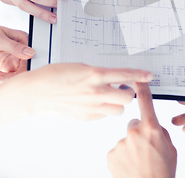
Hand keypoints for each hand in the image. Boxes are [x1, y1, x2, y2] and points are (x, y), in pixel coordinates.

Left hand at [0, 19, 32, 79]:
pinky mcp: (5, 65)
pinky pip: (10, 76)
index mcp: (23, 40)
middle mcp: (20, 50)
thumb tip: (31, 53)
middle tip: (8, 76)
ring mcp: (13, 59)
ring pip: (19, 73)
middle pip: (28, 66)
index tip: (21, 71)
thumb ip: (14, 47)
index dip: (31, 65)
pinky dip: (4, 79)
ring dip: (11, 78)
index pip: (33, 55)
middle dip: (20, 74)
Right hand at [7, 64, 152, 119]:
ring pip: (118, 109)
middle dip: (128, 92)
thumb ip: (99, 73)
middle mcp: (96, 91)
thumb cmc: (54, 76)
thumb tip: (113, 77)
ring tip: (108, 96)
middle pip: (128, 97)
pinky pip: (104, 116)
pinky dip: (104, 110)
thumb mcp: (80, 67)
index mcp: (95, 74)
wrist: (35, 93)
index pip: (126, 75)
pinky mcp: (86, 118)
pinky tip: (94, 103)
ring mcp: (92, 107)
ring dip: (117, 103)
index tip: (149, 76)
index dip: (140, 76)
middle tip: (121, 87)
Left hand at [107, 82, 176, 177]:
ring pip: (126, 139)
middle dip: (139, 133)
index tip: (137, 78)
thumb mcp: (169, 148)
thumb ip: (160, 132)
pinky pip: (118, 150)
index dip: (142, 87)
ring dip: (132, 147)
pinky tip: (130, 166)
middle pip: (134, 124)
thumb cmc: (162, 171)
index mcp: (152, 128)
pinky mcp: (111, 154)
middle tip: (146, 150)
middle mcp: (134, 132)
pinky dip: (123, 157)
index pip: (146, 102)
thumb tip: (152, 126)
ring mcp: (121, 143)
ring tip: (139, 162)